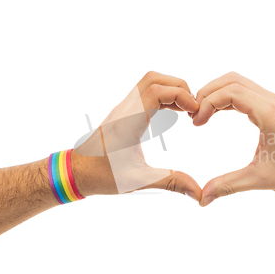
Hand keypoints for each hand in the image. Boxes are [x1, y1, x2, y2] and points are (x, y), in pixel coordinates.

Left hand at [72, 71, 201, 200]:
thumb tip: (199, 194)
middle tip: (193, 109)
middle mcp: (125, 110)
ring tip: (186, 110)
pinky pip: (145, 92)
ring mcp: (123, 108)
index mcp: (128, 122)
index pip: (157, 91)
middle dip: (179, 88)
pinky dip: (163, 95)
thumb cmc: (103, 176)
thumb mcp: (139, 181)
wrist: (76, 172)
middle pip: (154, 79)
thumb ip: (171, 183)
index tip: (194, 113)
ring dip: (171, 89)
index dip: (181, 96)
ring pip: (149, 82)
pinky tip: (173, 112)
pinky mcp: (124, 112)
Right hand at [193, 72, 274, 205]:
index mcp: (271, 114)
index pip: (231, 92)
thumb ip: (228, 185)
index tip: (197, 123)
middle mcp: (273, 101)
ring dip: (217, 93)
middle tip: (194, 115)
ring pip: (239, 82)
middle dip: (208, 93)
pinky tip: (217, 113)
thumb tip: (202, 199)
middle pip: (232, 80)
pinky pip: (246, 91)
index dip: (208, 103)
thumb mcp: (260, 180)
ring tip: (202, 114)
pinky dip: (228, 98)